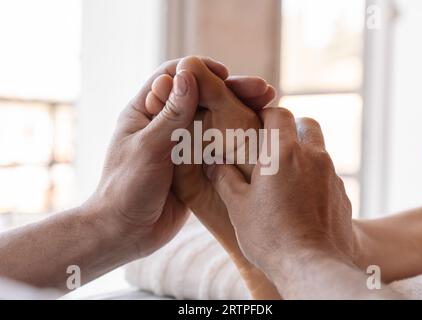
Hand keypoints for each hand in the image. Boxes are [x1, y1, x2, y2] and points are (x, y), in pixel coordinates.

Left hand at [145, 56, 279, 298]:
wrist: (126, 233)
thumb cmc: (126, 190)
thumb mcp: (149, 148)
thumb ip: (171, 114)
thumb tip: (189, 75)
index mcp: (144, 111)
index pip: (173, 76)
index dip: (199, 69)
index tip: (225, 74)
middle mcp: (163, 123)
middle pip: (200, 95)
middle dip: (230, 89)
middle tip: (262, 89)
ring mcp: (180, 143)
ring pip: (212, 117)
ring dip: (239, 109)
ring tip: (268, 104)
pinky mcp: (193, 163)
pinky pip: (217, 143)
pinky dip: (236, 135)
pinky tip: (259, 132)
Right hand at [206, 108, 356, 278]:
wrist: (312, 267)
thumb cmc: (270, 235)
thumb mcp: (238, 206)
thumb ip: (225, 178)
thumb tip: (212, 163)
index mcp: (283, 153)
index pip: (279, 114)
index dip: (266, 115)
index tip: (256, 124)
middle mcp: (313, 157)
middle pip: (307, 124)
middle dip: (291, 128)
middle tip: (274, 147)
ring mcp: (331, 176)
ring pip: (319, 150)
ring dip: (304, 154)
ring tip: (285, 176)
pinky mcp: (342, 195)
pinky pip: (328, 175)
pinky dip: (315, 177)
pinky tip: (301, 200)